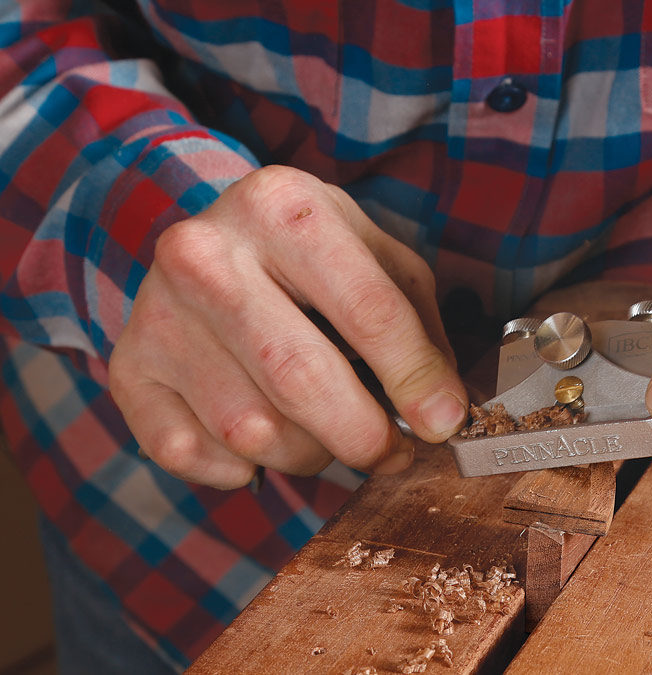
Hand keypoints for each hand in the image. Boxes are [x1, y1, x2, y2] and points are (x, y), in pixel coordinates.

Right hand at [109, 166, 466, 487]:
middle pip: (299, 379)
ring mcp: (157, 312)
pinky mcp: (130, 366)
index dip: (414, 378)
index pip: (366, 310)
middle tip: (392, 453)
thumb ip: (419, 329)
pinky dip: (240, 467)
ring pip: (250, 430)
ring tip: (326, 428)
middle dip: (362, 436)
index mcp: (283, 209)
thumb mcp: (377, 260)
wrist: (211, 240)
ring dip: (307, 452)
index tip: (443, 423)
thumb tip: (441, 411)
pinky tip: (262, 435)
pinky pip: (191, 454)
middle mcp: (206, 253)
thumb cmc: (311, 257)